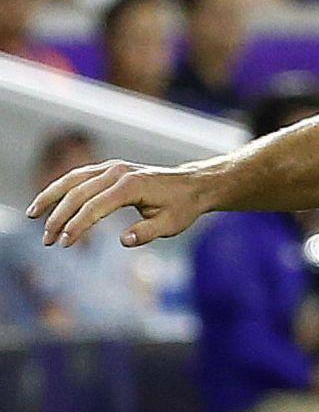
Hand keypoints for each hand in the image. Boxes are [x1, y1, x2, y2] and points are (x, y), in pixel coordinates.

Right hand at [27, 159, 212, 248]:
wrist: (194, 185)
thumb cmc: (182, 207)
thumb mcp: (171, 224)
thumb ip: (147, 232)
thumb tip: (124, 240)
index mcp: (132, 185)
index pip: (96, 206)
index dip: (77, 225)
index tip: (64, 243)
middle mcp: (119, 172)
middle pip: (79, 193)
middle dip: (59, 217)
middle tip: (47, 241)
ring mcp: (113, 167)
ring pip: (73, 179)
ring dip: (51, 196)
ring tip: (32, 215)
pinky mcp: (109, 169)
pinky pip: (79, 176)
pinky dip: (61, 188)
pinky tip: (47, 201)